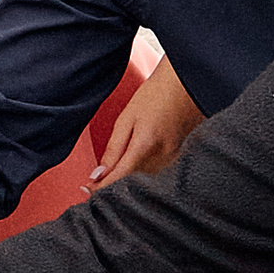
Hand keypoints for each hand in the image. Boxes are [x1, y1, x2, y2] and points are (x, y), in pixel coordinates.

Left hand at [88, 58, 202, 191]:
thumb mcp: (127, 118)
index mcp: (145, 146)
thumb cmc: (156, 95)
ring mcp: (173, 161)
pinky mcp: (179, 160)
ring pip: (142, 180)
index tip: (86, 189)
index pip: (118, 178)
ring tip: (116, 166)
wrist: (188, 83)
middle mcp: (162, 158)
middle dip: (112, 182)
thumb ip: (113, 149)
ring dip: (127, 177)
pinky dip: (141, 172)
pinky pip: (154, 173)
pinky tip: (136, 160)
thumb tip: (99, 174)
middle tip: (96, 180)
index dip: (100, 187)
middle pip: (131, 182)